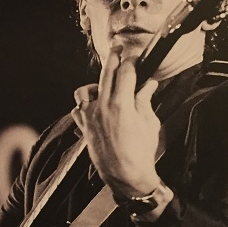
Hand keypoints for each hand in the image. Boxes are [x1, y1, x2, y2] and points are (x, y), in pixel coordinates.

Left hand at [71, 46, 160, 198]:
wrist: (126, 176)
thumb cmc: (141, 152)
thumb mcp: (149, 123)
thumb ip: (145, 100)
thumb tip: (149, 84)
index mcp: (122, 104)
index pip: (125, 72)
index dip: (131, 61)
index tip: (135, 57)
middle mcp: (102, 107)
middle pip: (105, 73)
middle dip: (113, 58)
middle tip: (118, 50)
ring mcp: (90, 117)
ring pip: (84, 90)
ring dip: (95, 85)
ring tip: (105, 87)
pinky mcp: (84, 128)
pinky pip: (78, 109)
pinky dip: (85, 105)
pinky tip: (95, 107)